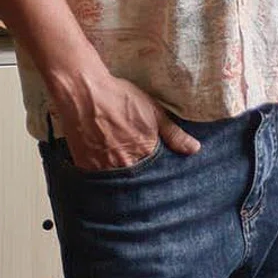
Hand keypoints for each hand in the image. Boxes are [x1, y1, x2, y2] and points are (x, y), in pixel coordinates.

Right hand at [50, 67, 200, 172]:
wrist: (83, 93)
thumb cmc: (118, 98)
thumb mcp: (152, 111)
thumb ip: (173, 133)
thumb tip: (194, 149)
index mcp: (145, 153)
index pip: (158, 176)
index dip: (159, 176)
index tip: (159, 175)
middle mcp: (125, 165)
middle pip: (137, 183)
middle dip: (140, 179)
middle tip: (139, 173)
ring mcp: (104, 169)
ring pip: (118, 184)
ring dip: (122, 180)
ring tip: (121, 169)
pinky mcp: (85, 168)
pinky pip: (98, 181)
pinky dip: (103, 176)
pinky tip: (105, 165)